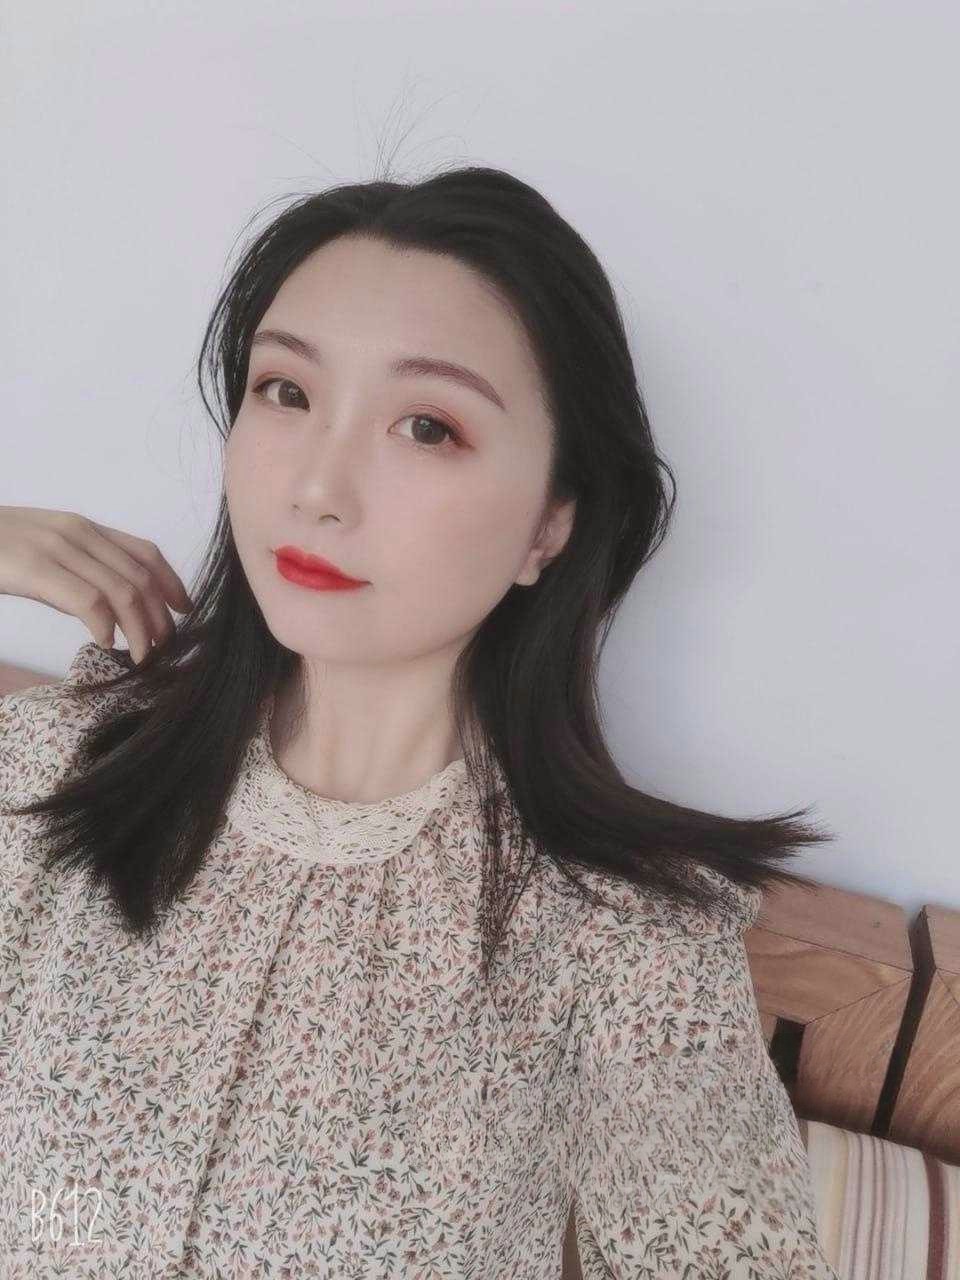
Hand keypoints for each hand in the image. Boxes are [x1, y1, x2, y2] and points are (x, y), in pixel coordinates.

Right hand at [0, 505, 194, 663]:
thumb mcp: (40, 553)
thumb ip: (75, 571)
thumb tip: (107, 612)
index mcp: (81, 528)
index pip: (145, 553)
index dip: (173, 584)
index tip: (184, 612)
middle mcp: (76, 532)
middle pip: (142, 577)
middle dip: (161, 617)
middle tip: (165, 649)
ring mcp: (56, 547)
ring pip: (123, 592)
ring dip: (141, 631)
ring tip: (142, 657)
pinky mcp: (34, 567)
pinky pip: (89, 601)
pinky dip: (106, 627)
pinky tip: (105, 644)